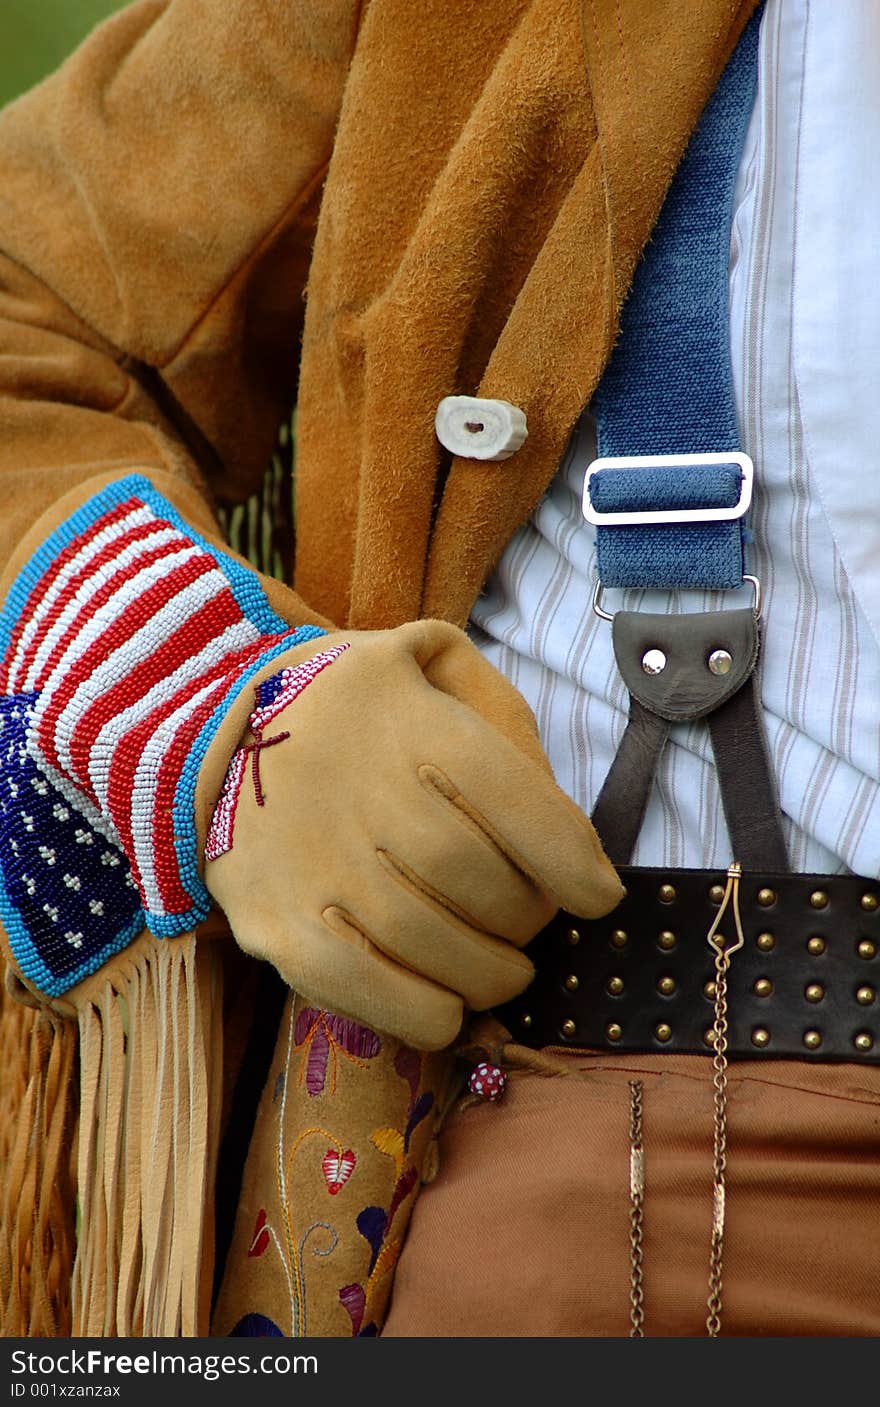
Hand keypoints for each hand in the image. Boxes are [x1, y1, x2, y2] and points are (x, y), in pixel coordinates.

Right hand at [203, 621, 622, 1048]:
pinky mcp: (273, 922)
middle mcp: (360, 791)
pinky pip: (360, 988)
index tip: (598, 895)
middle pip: (478, 882)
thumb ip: (500, 712)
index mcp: (410, 721)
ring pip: (430, 944)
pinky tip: (447, 1006)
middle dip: (528, 920)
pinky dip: (422, 1011)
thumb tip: (554, 812)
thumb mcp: (429, 661)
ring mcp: (311, 863)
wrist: (213, 734)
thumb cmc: (354, 706)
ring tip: (502, 970)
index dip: (571, 862)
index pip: (515, 803)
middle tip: (532, 925)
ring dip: (490, 975)